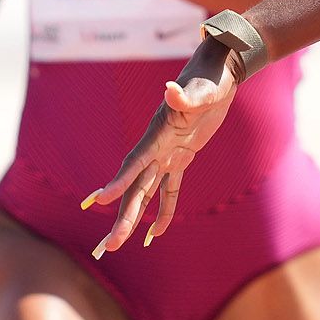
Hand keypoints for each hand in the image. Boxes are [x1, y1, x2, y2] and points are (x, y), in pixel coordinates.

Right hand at [82, 40, 238, 255]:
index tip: (101, 201)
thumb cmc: (209, 78)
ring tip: (116, 244)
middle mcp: (156, 148)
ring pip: (145, 193)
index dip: (119, 181)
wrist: (218, 73)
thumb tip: (170, 91)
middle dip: (122, 217)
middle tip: (108, 246)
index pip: (135, 162)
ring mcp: (167, 155)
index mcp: (158, 134)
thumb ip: (186, 96)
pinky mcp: (181, 159)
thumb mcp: (203, 89)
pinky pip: (169, 191)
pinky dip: (163, 211)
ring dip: (132, 219)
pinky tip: (154, 234)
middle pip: (135, 188)